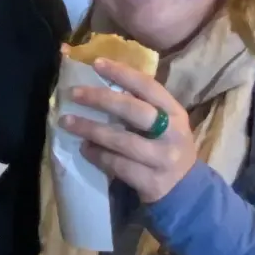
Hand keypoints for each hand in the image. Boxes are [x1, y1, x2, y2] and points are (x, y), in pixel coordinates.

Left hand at [60, 58, 196, 205]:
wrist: (186, 191)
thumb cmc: (167, 148)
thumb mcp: (166, 124)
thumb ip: (143, 107)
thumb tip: (101, 84)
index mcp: (176, 112)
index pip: (148, 86)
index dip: (122, 73)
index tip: (97, 63)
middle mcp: (172, 133)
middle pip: (133, 111)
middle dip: (101, 99)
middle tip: (74, 93)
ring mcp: (163, 159)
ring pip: (121, 140)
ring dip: (91, 130)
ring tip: (67, 122)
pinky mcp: (151, 181)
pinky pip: (118, 165)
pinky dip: (98, 155)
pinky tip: (84, 148)